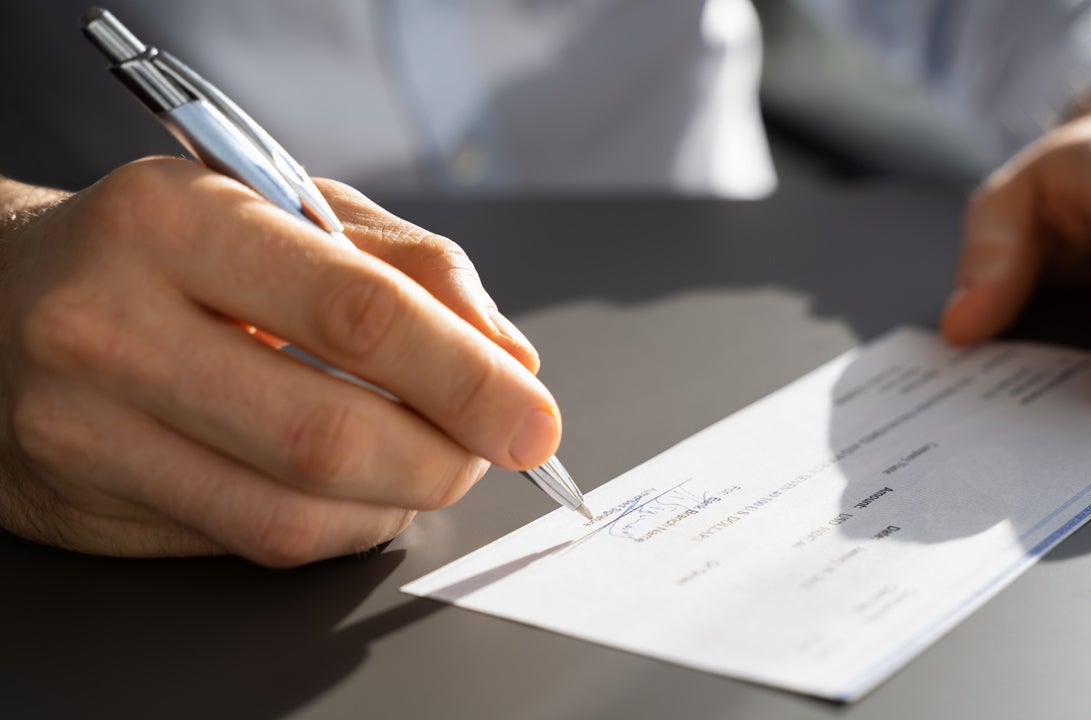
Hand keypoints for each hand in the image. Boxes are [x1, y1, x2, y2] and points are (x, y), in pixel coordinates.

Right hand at [0, 157, 557, 564]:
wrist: (0, 298)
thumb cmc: (163, 248)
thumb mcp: (283, 208)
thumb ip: (407, 267)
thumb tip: (508, 355)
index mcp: (177, 221)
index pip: (357, 312)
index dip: (468, 376)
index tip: (532, 413)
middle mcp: (113, 325)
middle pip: (329, 432)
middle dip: (448, 456)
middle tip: (497, 448)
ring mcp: (86, 428)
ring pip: (292, 511)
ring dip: (400, 500)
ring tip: (433, 462)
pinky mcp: (87, 504)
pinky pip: (251, 541)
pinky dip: (339, 527)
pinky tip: (363, 491)